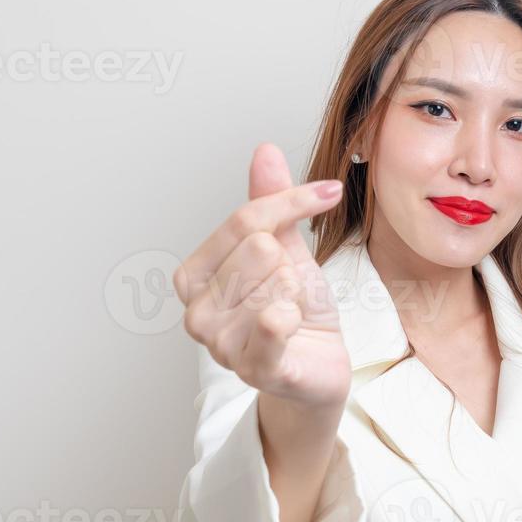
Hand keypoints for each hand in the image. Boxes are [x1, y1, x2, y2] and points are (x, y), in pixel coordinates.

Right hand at [175, 143, 351, 408]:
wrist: (319, 364)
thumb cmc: (296, 310)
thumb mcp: (286, 248)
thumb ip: (270, 204)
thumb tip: (264, 152)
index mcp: (194, 275)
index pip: (246, 218)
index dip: (293, 203)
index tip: (327, 194)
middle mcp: (196, 311)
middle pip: (260, 248)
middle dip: (292, 266)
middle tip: (291, 293)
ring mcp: (220, 344)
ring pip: (276, 282)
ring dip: (298, 296)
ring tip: (292, 315)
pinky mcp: (253, 370)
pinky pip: (275, 324)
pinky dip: (297, 317)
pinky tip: (294, 326)